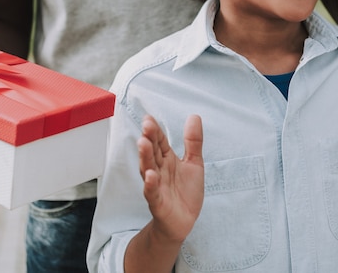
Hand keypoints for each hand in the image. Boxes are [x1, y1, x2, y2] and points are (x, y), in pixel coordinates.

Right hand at [138, 115, 203, 242]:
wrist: (183, 221)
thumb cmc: (185, 191)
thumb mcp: (194, 163)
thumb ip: (193, 141)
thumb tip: (194, 116)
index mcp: (167, 159)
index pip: (159, 142)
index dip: (155, 130)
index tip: (149, 118)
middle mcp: (158, 170)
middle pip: (152, 152)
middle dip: (148, 139)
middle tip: (146, 125)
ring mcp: (156, 185)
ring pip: (148, 169)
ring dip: (145, 157)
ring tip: (143, 143)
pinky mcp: (158, 202)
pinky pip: (152, 192)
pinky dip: (150, 184)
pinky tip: (150, 176)